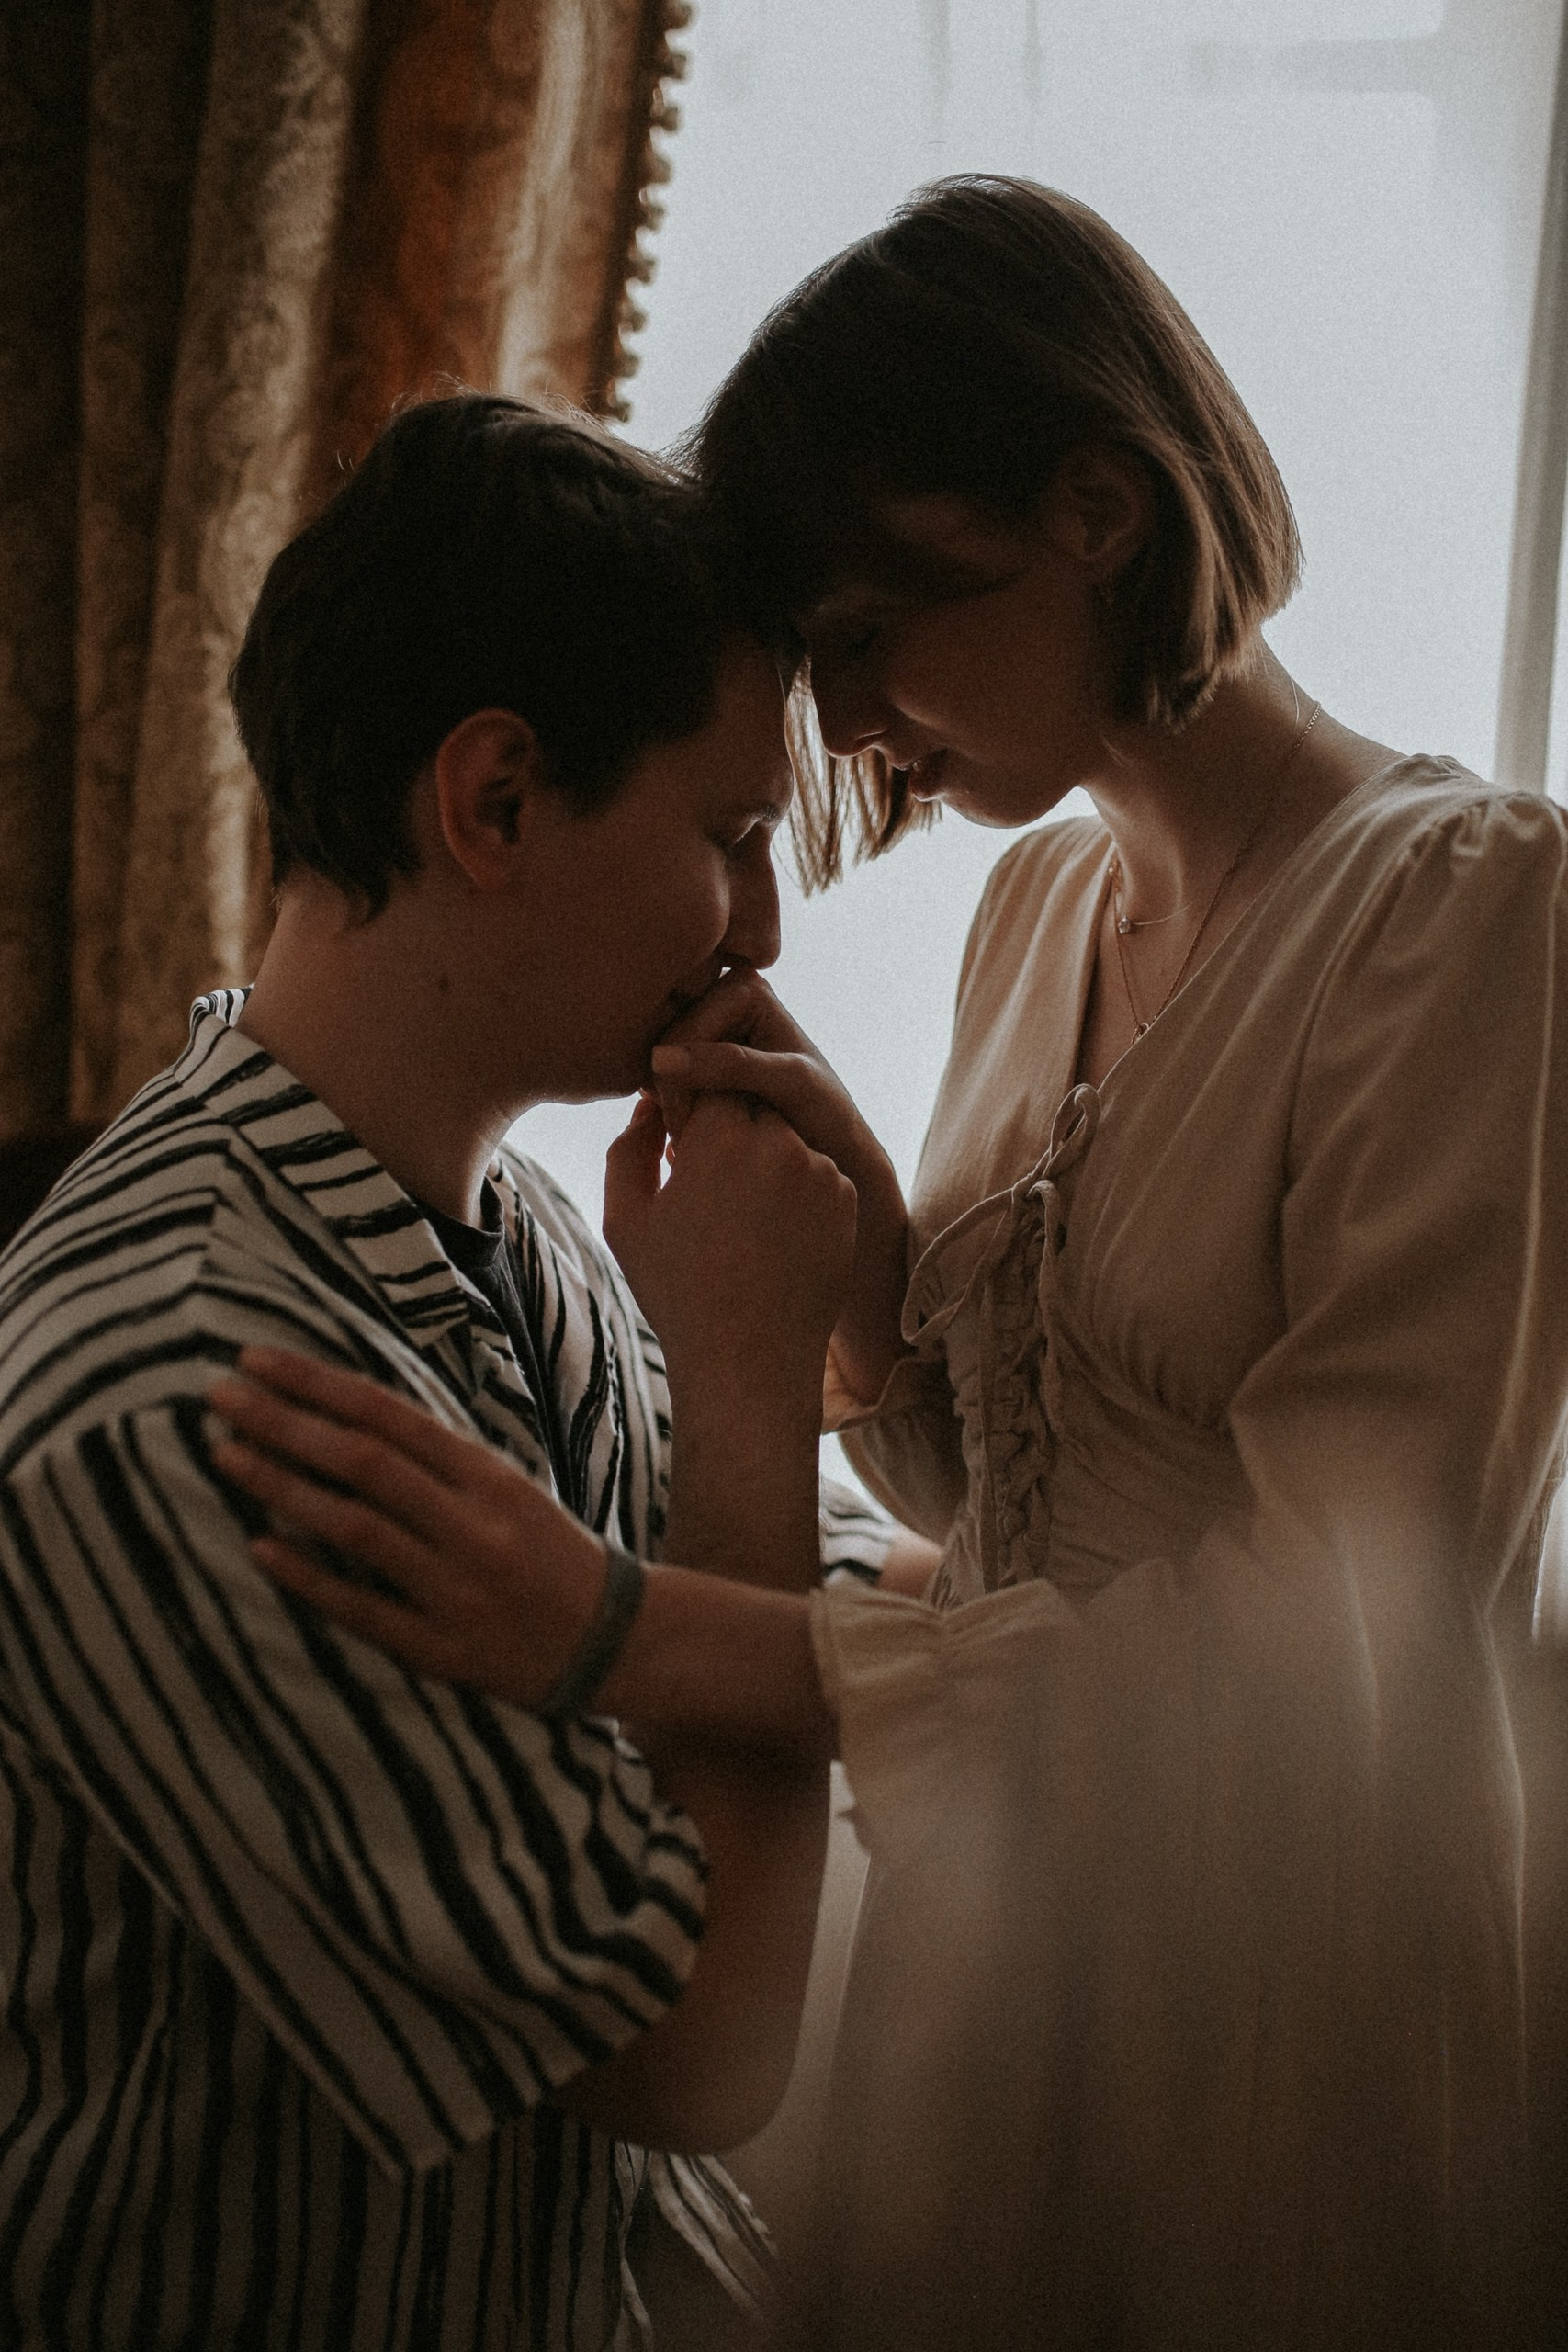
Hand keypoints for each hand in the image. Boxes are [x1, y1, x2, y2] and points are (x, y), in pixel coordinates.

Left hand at [206, 1349, 603, 1703]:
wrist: (613, 1640)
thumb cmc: (546, 1551)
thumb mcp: (506, 1486)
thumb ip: (436, 1458)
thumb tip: (343, 1414)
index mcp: (489, 1475)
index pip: (389, 1414)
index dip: (317, 1384)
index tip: (257, 1359)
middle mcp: (472, 1525)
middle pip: (364, 1462)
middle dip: (285, 1423)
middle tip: (221, 1394)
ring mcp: (456, 1587)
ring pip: (357, 1528)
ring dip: (283, 1488)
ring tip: (225, 1455)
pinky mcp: (442, 1648)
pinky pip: (364, 1608)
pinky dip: (310, 1576)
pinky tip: (261, 1547)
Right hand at [650, 970, 910, 1406]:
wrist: (750, 1362)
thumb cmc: (677, 1292)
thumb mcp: (626, 1221)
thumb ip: (628, 1149)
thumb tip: (647, 1108)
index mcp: (721, 1139)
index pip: (708, 1081)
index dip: (692, 1107)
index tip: (678, 1144)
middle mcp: (779, 1143)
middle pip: (751, 1103)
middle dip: (730, 1129)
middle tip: (708, 1180)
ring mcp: (820, 1171)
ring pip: (786, 1136)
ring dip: (764, 1158)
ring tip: (739, 1216)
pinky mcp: (847, 1199)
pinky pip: (814, 1170)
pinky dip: (794, 1188)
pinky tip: (770, 1234)